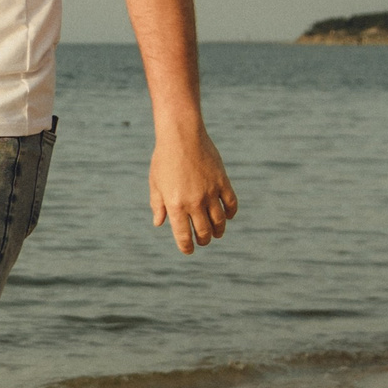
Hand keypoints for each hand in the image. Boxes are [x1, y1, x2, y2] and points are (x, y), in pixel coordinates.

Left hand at [150, 127, 237, 253]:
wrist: (182, 136)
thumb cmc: (164, 159)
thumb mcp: (156, 183)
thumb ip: (159, 205)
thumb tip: (160, 223)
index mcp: (176, 205)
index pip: (183, 235)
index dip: (186, 246)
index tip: (188, 251)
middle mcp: (194, 203)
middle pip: (203, 231)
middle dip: (202, 240)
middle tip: (202, 242)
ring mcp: (211, 193)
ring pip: (220, 222)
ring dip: (218, 231)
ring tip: (215, 234)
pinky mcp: (223, 182)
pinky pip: (231, 204)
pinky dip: (231, 214)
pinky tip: (228, 217)